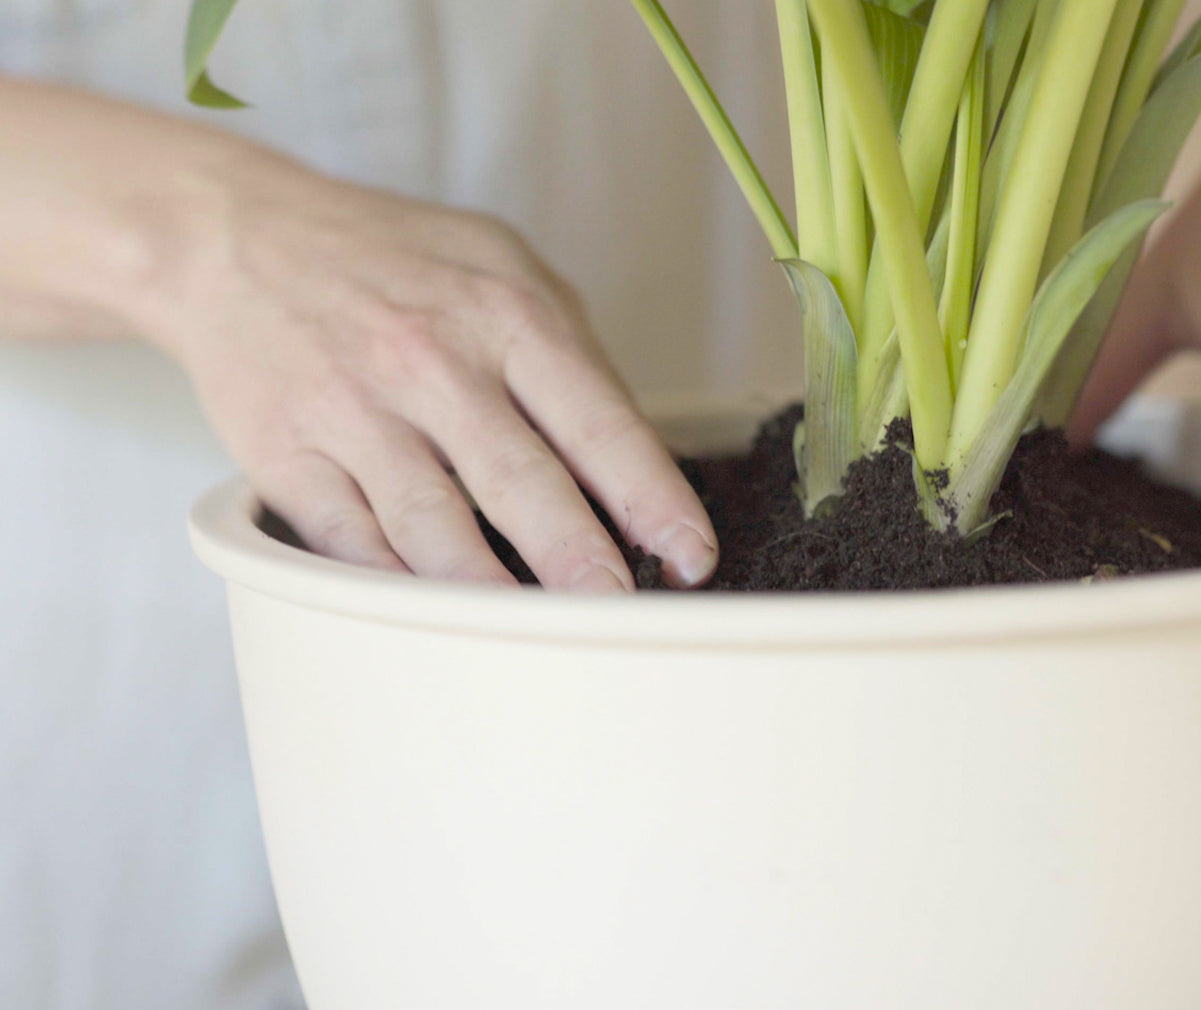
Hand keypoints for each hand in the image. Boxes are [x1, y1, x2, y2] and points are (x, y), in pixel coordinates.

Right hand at [143, 151, 715, 590]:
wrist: (238, 237)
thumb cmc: (394, 260)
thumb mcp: (502, 267)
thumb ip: (571, 356)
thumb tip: (635, 461)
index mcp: (505, 315)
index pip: (599, 424)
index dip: (653, 500)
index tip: (690, 558)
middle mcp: (431, 362)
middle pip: (522, 485)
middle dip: (581, 562)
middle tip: (621, 612)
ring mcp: (355, 411)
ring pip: (434, 528)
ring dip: (492, 595)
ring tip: (541, 639)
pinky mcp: (289, 456)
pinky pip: (352, 542)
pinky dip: (399, 590)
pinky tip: (439, 621)